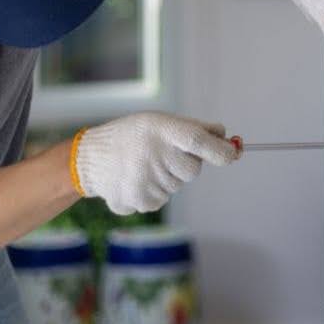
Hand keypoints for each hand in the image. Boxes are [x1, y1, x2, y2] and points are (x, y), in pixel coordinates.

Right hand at [72, 112, 238, 214]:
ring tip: (144, 165)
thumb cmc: (133, 135)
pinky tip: (137, 179)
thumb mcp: (161, 122)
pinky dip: (154, 191)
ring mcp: (146, 182)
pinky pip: (162, 199)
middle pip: (193, 170)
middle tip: (164, 154)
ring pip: (177, 186)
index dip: (220, 150)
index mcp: (162, 131)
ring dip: (168, 177)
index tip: (233, 152)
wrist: (90, 158)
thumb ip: (196, 129)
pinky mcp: (140, 202)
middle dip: (185, 163)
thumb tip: (227, 139)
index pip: (199, 142)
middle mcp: (154, 156)